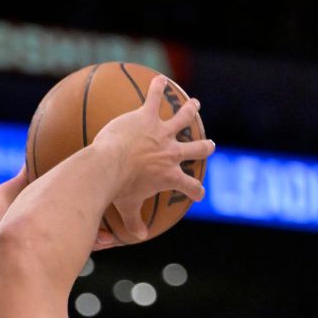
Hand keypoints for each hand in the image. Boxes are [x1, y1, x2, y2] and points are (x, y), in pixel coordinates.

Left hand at [90, 76, 214, 240]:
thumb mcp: (127, 209)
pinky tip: (160, 79)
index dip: (196, 191)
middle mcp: (171, 153)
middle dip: (205, 147)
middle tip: (210, 145)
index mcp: (169, 176)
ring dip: (190, 110)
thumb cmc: (116, 189)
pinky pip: (155, 98)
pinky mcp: (147, 116)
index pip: (190, 187)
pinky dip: (158, 88)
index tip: (199, 194)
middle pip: (196, 149)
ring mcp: (161, 132)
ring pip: (183, 118)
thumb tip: (138, 237)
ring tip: (195, 104)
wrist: (107, 166)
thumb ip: (135, 223)